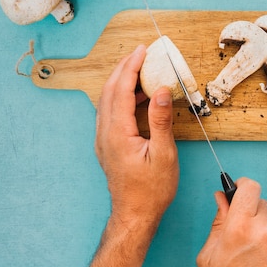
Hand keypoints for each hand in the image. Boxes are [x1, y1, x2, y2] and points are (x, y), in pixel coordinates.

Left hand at [95, 45, 178, 223]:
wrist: (134, 215)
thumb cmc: (151, 190)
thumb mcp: (163, 155)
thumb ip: (161, 121)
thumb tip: (161, 91)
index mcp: (118, 133)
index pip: (122, 90)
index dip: (131, 67)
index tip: (142, 50)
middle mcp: (105, 133)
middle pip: (109, 90)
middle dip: (123, 68)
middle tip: (139, 53)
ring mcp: (103, 139)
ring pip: (107, 100)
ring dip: (120, 81)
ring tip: (139, 70)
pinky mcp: (107, 145)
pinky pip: (109, 112)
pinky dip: (121, 97)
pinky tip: (138, 97)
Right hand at [196, 178, 266, 266]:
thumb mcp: (209, 258)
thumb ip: (218, 223)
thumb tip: (222, 198)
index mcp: (240, 229)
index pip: (250, 187)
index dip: (242, 186)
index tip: (238, 189)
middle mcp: (265, 232)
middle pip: (262, 204)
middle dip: (251, 213)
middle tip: (241, 231)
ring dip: (262, 234)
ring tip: (251, 260)